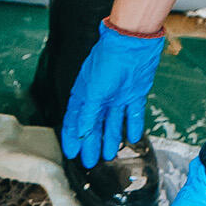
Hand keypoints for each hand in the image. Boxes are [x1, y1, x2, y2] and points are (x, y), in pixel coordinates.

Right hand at [60, 20, 164, 167]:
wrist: (133, 43)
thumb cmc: (108, 62)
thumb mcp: (93, 92)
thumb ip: (87, 115)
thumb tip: (81, 134)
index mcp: (85, 95)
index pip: (75, 121)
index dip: (72, 138)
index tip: (71, 154)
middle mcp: (99, 98)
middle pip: (94, 126)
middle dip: (91, 144)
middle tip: (90, 162)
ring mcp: (117, 96)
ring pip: (112, 123)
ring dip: (110, 139)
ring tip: (109, 156)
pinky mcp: (134, 94)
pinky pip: (132, 114)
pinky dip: (131, 126)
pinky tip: (131, 138)